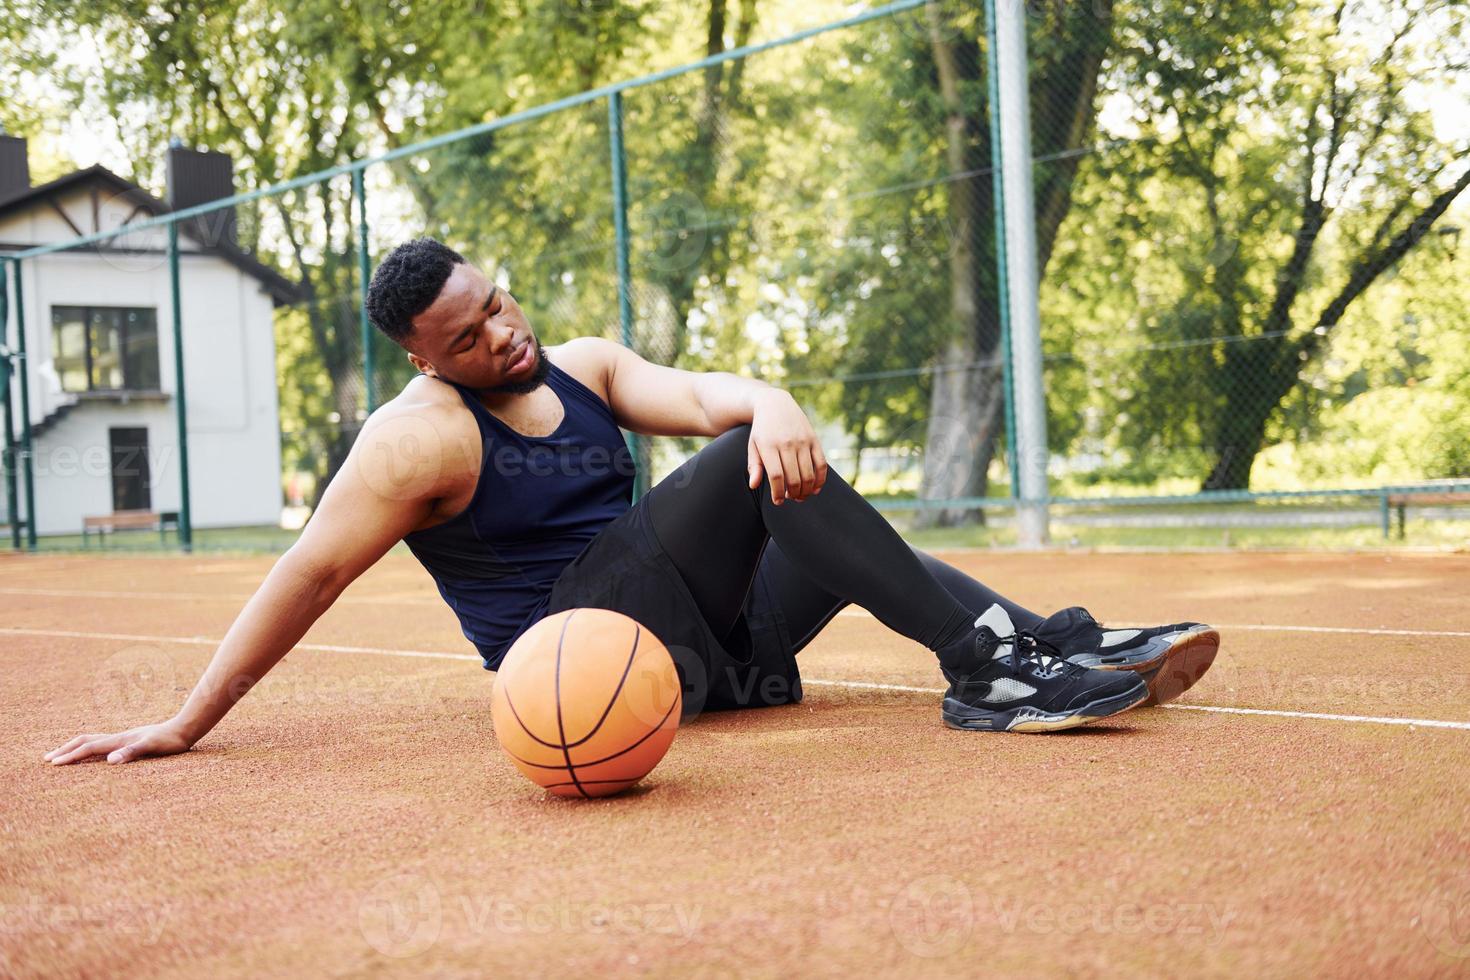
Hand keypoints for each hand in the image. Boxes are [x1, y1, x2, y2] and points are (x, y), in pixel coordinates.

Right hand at [44, 720, 194, 765]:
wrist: (185, 728)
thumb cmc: (170, 741)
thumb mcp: (152, 748)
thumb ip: (132, 753)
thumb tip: (110, 761)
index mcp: (119, 740)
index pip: (89, 748)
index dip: (71, 756)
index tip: (53, 764)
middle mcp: (119, 738)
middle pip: (85, 741)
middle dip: (66, 749)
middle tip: (47, 758)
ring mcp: (124, 738)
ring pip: (93, 741)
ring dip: (76, 747)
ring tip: (64, 754)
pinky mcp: (131, 741)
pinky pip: (104, 744)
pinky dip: (91, 748)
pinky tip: (95, 754)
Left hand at [746, 389, 828, 504]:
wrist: (776, 404)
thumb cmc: (762, 430)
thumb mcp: (753, 445)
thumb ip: (754, 465)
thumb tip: (753, 485)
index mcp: (769, 445)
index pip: (776, 476)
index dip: (778, 493)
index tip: (778, 501)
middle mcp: (787, 443)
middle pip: (793, 478)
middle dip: (793, 494)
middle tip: (790, 498)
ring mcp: (803, 441)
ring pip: (808, 474)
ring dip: (806, 490)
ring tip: (800, 496)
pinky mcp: (814, 440)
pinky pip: (821, 464)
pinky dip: (820, 480)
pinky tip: (815, 489)